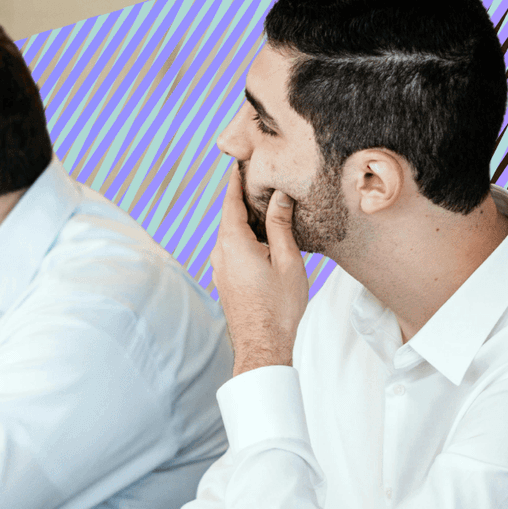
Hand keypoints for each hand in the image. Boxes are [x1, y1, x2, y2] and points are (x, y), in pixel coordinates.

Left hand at [210, 165, 309, 375]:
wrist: (262, 346)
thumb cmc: (278, 307)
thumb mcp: (287, 261)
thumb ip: (281, 225)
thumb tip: (279, 196)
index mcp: (234, 243)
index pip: (231, 202)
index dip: (236, 181)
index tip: (240, 162)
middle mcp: (220, 253)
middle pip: (230, 217)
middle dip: (244, 199)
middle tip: (261, 180)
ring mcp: (220, 269)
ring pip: (232, 235)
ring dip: (247, 221)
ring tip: (267, 209)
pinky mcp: (225, 281)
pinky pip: (233, 250)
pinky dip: (245, 238)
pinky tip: (264, 241)